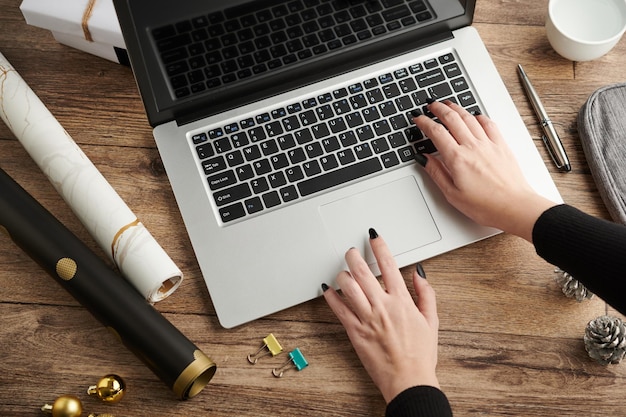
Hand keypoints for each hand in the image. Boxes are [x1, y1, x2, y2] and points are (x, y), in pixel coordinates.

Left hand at [323, 230, 439, 403]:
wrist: (408, 380)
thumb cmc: (421, 354)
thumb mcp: (432, 321)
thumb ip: (426, 294)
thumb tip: (418, 274)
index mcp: (402, 301)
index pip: (389, 264)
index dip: (380, 246)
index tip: (374, 236)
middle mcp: (382, 306)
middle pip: (363, 271)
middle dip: (354, 256)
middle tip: (351, 250)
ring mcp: (367, 319)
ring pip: (348, 287)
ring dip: (342, 273)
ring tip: (342, 269)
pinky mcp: (355, 332)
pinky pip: (339, 309)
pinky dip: (331, 296)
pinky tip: (328, 289)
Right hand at [413, 100, 556, 241]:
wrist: (514, 207)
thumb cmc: (486, 205)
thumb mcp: (452, 194)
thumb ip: (436, 173)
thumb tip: (424, 159)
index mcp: (457, 159)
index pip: (436, 132)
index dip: (424, 122)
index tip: (418, 119)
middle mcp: (472, 147)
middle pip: (452, 118)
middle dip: (438, 109)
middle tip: (431, 105)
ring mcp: (489, 144)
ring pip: (469, 117)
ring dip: (456, 108)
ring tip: (448, 105)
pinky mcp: (501, 146)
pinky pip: (489, 124)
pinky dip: (479, 116)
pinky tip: (475, 116)